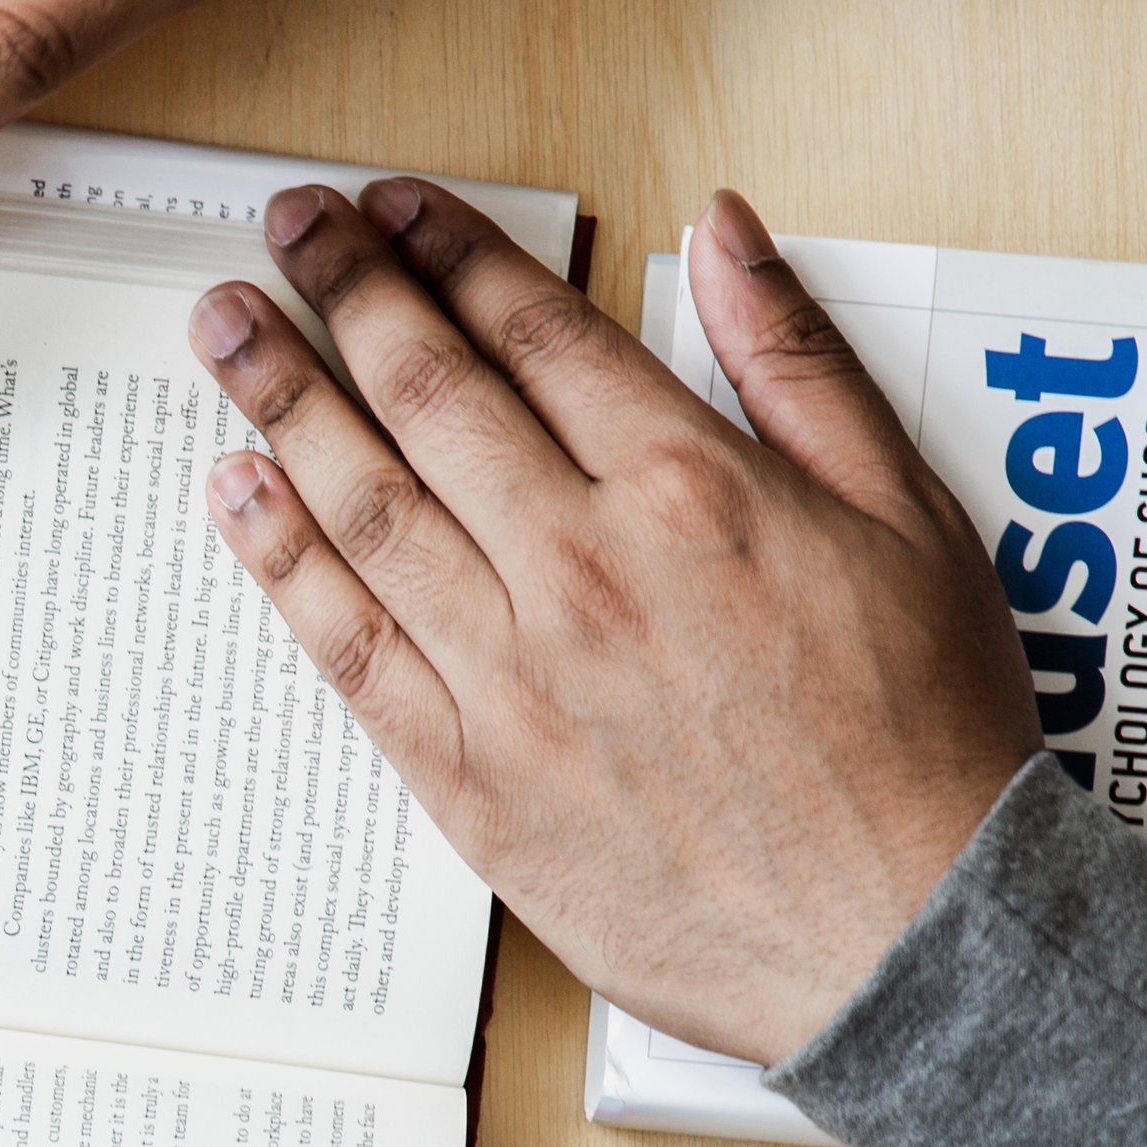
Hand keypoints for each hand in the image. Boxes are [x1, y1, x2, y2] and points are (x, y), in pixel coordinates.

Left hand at [186, 183, 1037, 1061]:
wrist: (913, 939)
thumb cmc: (923, 737)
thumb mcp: (911, 514)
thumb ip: (799, 363)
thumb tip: (728, 229)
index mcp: (692, 490)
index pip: (535, 333)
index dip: (450, 254)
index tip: (391, 207)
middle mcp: (584, 570)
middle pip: (429, 397)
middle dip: (345, 294)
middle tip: (284, 227)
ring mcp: (515, 680)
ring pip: (366, 509)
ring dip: (280, 402)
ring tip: (222, 326)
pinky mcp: (473, 783)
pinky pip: (350, 651)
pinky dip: (282, 563)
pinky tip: (235, 493)